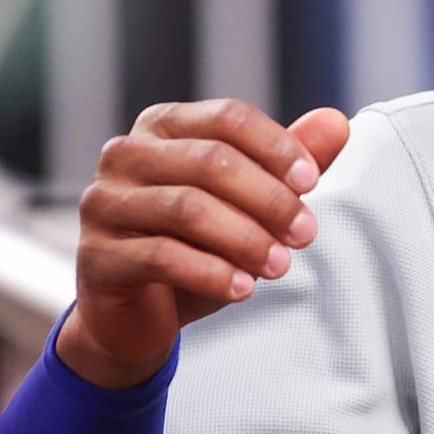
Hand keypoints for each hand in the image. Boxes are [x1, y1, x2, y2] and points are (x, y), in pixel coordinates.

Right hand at [55, 101, 350, 389]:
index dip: (277, 147)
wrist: (139, 315)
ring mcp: (104, 203)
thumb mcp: (249, 203)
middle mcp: (125, 154)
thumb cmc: (196, 247)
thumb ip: (288, 162)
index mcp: (162, 126)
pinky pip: (161, 256)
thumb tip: (336, 122)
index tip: (312, 182)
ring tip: (280, 265)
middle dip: (268, 199)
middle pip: (211, 161)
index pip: (228, 118)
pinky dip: (211, 273)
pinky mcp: (96, 255)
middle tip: (305, 233)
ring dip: (245, 238)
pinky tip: (242, 288)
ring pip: (188, 208)